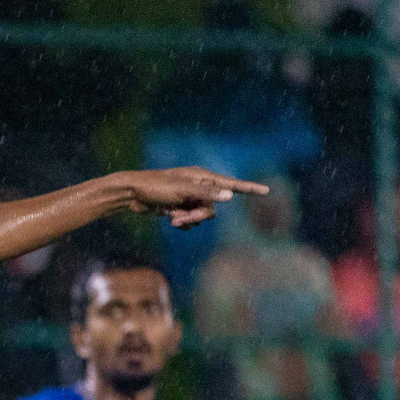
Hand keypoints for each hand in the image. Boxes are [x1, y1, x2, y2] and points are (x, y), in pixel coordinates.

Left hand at [118, 168, 268, 228]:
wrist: (133, 194)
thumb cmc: (156, 187)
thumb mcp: (182, 190)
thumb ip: (206, 194)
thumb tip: (231, 196)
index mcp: (203, 177)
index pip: (231, 184)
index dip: (249, 188)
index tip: (266, 191)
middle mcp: (199, 186)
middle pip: (213, 208)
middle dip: (198, 216)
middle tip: (179, 217)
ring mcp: (190, 198)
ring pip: (202, 216)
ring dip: (188, 220)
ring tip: (172, 218)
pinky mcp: (181, 208)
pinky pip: (192, 221)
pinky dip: (183, 223)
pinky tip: (171, 220)